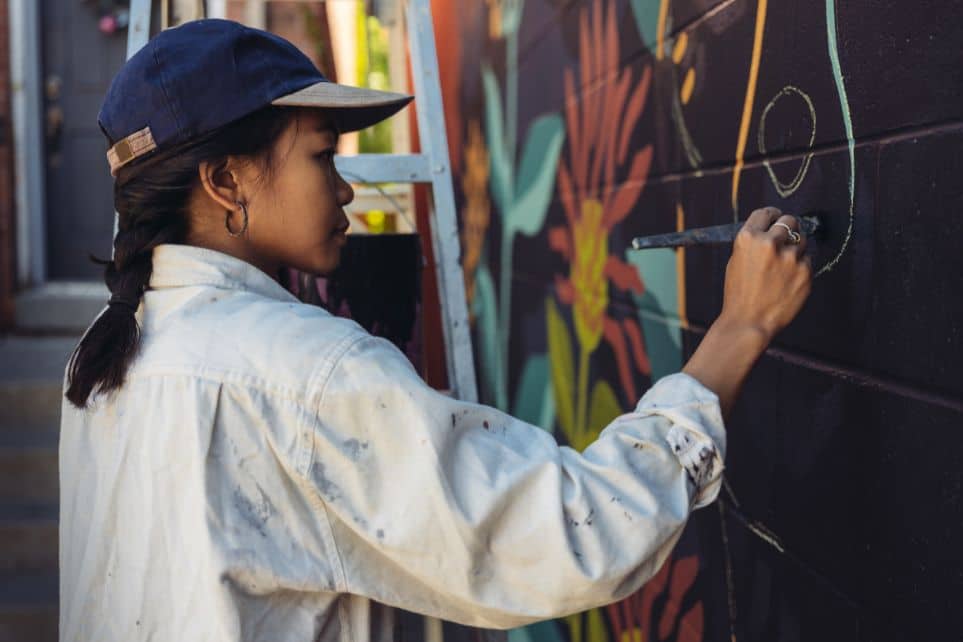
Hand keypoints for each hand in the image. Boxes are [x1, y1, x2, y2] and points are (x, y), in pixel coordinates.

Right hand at [719, 206, 812, 342]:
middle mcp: (769, 243)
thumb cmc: (739, 293)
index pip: (767, 213)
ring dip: (795, 249)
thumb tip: (773, 228)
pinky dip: (800, 268)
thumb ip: (754, 242)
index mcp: (748, 238)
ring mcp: (790, 258)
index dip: (773, 216)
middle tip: (785, 240)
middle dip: (788, 228)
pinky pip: (807, 261)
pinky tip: (787, 281)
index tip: (777, 219)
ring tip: (783, 268)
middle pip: (790, 221)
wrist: (748, 322)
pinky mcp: (805, 272)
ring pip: (802, 241)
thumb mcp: (736, 261)